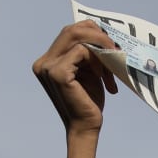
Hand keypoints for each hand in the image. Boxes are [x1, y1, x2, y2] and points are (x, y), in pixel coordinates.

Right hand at [32, 20, 119, 134]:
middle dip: (96, 34)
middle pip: (70, 30)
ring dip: (99, 48)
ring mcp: (47, 67)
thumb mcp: (88, 71)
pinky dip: (96, 60)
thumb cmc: (89, 102)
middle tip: (114, 47)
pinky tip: (102, 76)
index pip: (68, 32)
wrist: (86, 127)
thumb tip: (99, 30)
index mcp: (47, 61)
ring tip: (111, 65)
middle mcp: (43, 62)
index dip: (91, 32)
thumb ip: (87, 53)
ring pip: (76, 37)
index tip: (110, 43)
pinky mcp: (57, 73)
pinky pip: (81, 51)